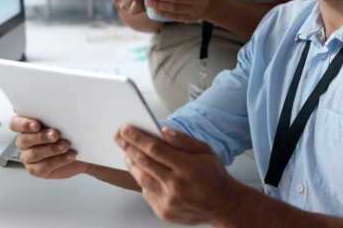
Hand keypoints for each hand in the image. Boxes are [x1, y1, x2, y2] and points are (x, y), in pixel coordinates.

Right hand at [9, 115, 87, 178]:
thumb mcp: (61, 120)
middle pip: (25, 139)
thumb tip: (58, 107)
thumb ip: (54, 114)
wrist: (80, 149)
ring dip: (51, 149)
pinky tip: (68, 155)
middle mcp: (25, 141)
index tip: (36, 124)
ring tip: (65, 145)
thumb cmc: (67, 132)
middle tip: (55, 134)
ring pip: (34, 154)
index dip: (23, 124)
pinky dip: (58, 160)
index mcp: (26, 126)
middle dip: (41, 137)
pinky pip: (44, 166)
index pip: (15, 123)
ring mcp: (29, 156)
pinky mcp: (37, 169)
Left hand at [115, 125, 239, 224]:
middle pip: (144, 163)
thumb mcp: (206, 150)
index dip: (137, 138)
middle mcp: (176, 185)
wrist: (224, 204)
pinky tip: (141, 171)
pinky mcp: (164, 212)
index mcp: (186, 167)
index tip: (125, 129)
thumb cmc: (214, 175)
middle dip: (128, 147)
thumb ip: (184, 140)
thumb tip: (164, 130)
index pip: (155, 149)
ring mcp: (169, 201)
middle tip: (118, 137)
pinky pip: (147, 193)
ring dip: (132, 164)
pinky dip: (142, 181)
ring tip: (127, 153)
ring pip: (142, 179)